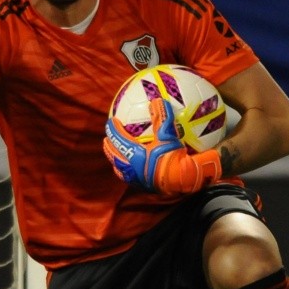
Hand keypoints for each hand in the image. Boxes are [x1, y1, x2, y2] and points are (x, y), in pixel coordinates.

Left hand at [103, 98, 221, 193]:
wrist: (182, 181)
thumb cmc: (174, 158)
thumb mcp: (168, 136)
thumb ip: (162, 118)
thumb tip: (156, 101)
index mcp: (134, 154)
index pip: (118, 139)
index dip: (113, 129)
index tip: (110, 121)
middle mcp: (131, 168)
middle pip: (114, 156)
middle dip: (109, 146)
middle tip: (107, 139)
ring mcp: (136, 180)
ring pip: (120, 169)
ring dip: (117, 160)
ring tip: (117, 156)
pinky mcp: (144, 187)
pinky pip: (132, 178)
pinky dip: (129, 172)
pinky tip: (135, 170)